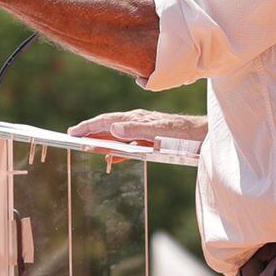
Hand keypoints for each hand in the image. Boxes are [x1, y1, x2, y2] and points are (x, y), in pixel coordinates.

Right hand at [68, 110, 206, 143]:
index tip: (73, 132)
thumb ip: (136, 130)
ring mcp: (143, 130)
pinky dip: (116, 150)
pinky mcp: (150, 140)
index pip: (107, 121)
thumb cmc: (183, 133)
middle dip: (90, 130)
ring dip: (101, 139)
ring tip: (86, 145)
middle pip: (108, 126)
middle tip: (72, 136)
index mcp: (136, 118)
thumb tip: (113, 130)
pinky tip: (111, 156)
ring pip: (117, 135)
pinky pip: (128, 145)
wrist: (203, 135)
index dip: (89, 126)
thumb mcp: (159, 132)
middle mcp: (137, 122)